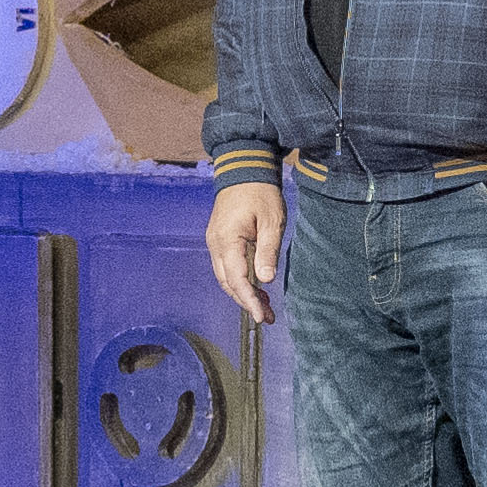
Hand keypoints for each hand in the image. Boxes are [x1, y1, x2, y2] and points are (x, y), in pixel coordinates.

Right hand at [206, 178, 283, 323]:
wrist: (244, 169)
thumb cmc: (260, 192)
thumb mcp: (271, 221)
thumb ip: (267, 251)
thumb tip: (265, 280)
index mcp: (227, 240)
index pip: (236, 279)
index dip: (249, 300)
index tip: (262, 317)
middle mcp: (216, 244)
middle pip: (228, 283)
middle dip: (247, 302)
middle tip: (268, 317)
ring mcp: (215, 242)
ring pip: (226, 277)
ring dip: (243, 293)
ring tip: (266, 306)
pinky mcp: (220, 240)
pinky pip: (227, 267)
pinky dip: (240, 280)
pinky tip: (257, 287)